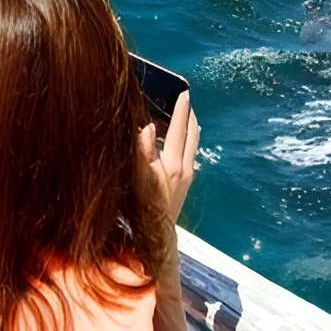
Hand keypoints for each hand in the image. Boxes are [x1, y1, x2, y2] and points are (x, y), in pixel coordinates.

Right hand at [138, 90, 200, 226]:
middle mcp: (185, 168)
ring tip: (183, 115)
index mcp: (174, 164)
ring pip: (192, 144)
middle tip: (185, 100)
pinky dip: (186, 140)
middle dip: (189, 115)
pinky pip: (189, 153)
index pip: (179, 129)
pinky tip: (179, 141)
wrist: (157, 238)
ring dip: (189, 127)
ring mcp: (187, 177)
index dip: (181, 109)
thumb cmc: (143, 209)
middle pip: (192, 134)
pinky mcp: (185, 184)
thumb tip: (147, 126)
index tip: (184, 92)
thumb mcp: (138, 180)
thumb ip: (142, 152)